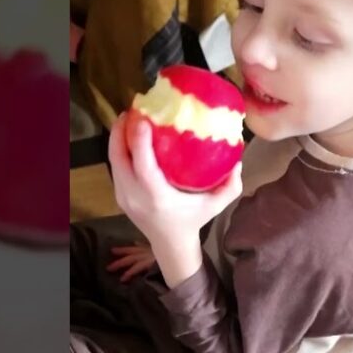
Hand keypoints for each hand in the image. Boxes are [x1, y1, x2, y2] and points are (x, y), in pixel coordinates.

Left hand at [107, 112, 240, 283]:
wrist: (170, 243)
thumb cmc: (193, 219)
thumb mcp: (216, 205)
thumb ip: (231, 186)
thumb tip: (239, 160)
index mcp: (157, 198)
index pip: (143, 167)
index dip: (139, 141)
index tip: (143, 119)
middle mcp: (136, 196)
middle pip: (118, 158)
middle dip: (121, 131)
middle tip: (133, 109)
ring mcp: (123, 196)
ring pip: (113, 160)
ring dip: (118, 136)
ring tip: (129, 116)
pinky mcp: (119, 194)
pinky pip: (115, 166)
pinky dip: (119, 147)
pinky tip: (129, 134)